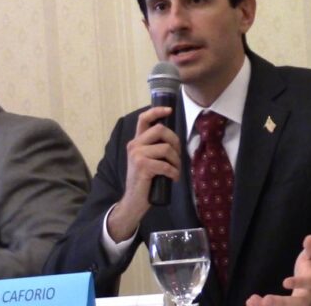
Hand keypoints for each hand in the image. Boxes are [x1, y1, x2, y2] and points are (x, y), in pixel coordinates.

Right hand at [107, 107, 180, 241]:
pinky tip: (173, 178)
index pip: (144, 119)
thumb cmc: (145, 180)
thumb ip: (155, 147)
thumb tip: (173, 139)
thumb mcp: (148, 160)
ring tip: (175, 170)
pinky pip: (166, 165)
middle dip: (175, 141)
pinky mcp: (142, 166)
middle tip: (177, 156)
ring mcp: (137, 155)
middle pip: (161, 130)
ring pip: (166, 148)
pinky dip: (174, 172)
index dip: (157, 111)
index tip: (169, 110)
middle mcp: (134, 145)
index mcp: (137, 142)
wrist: (133, 200)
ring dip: (176, 160)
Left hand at [246, 235, 310, 305]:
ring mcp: (297, 303)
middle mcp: (306, 296)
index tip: (285, 282)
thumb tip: (310, 237)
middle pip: (296, 303)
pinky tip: (250, 303)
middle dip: (281, 303)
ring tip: (252, 302)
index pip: (308, 283)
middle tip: (266, 300)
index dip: (298, 283)